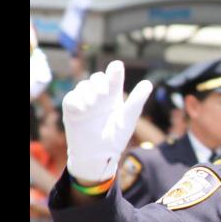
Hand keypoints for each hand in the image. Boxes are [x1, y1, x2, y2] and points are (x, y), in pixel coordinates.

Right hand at [63, 60, 152, 182]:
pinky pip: (72, 98)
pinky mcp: (72, 108)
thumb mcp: (128, 119)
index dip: (115, 72)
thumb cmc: (115, 138)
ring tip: (93, 105)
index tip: (117, 66)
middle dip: (99, 82)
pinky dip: (77, 101)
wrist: (98, 155)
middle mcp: (98, 96)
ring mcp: (84, 100)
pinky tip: (83, 109)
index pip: (113, 78)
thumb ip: (136, 101)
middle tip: (103, 93)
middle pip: (97, 79)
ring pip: (84, 86)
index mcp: (113, 96)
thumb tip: (148, 84)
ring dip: (89, 92)